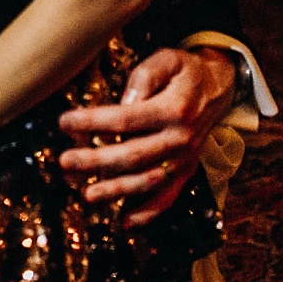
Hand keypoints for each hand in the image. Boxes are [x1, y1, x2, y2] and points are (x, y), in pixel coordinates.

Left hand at [57, 47, 238, 229]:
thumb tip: (124, 101)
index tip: (64, 121)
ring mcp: (184, 159)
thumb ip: (144, 77)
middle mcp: (181, 139)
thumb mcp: (168, 59)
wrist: (218, 88)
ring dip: (115, 191)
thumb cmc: (184, 70)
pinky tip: (125, 222)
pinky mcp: (186, 172)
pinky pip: (168, 198)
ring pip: (146, 181)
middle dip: (95, 160)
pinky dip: (148, 213)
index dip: (93, 122)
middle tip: (65, 161)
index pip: (127, 119)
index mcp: (174, 109)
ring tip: (86, 194)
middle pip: (132, 155)